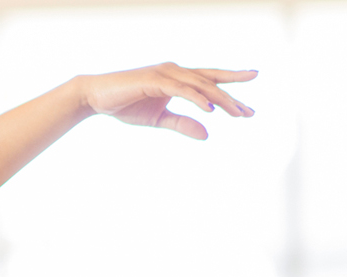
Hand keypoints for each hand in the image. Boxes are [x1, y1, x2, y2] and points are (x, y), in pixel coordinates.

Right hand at [75, 63, 257, 140]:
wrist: (97, 98)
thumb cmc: (126, 105)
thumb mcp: (158, 120)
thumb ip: (182, 124)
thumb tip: (207, 135)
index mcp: (179, 79)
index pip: (210, 83)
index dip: (231, 91)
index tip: (248, 107)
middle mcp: (176, 71)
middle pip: (211, 83)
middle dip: (232, 97)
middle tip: (249, 113)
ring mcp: (167, 73)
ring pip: (201, 85)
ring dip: (219, 99)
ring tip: (236, 113)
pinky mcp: (156, 79)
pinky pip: (182, 89)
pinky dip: (197, 98)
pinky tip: (210, 110)